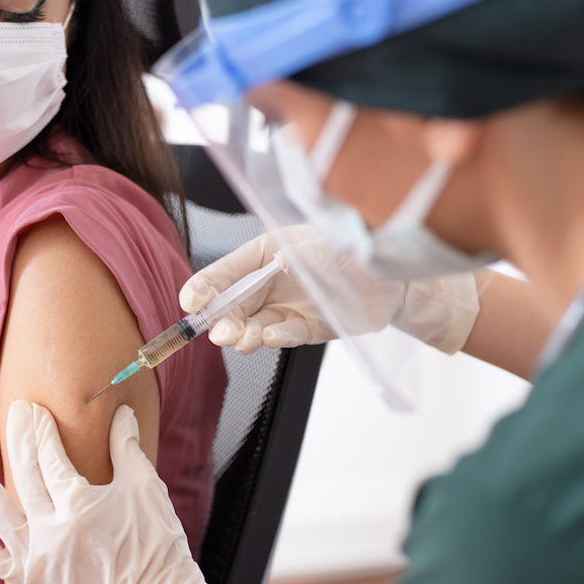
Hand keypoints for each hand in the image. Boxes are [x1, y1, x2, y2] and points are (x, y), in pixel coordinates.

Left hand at [0, 400, 254, 583]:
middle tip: (16, 410)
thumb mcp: (145, 488)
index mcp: (81, 507)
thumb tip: (120, 411)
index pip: (50, 458)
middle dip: (20, 438)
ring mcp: (39, 557)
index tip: (38, 409)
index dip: (43, 430)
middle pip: (24, 475)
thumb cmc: (157, 542)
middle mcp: (53, 532)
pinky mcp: (33, 579)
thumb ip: (126, 447)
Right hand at [181, 227, 480, 355]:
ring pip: (251, 324)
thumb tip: (235, 280)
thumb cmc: (345, 246)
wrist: (393, 271)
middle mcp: (271, 281)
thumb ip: (264, 263)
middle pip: (232, 304)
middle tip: (218, 330)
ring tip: (240, 337)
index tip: (190, 303)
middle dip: (220, 318)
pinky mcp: (305, 328)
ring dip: (242, 333)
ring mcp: (286, 306)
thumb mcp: (297, 246)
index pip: (222, 273)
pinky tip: (268, 335)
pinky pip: (281, 336)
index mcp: (264, 254)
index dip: (204, 288)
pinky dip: (272, 338)